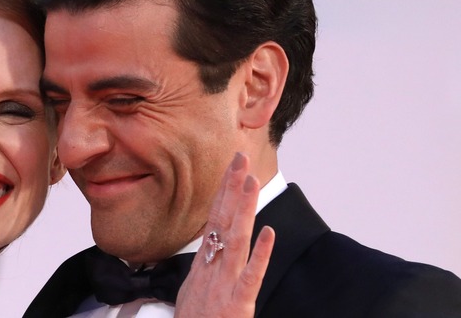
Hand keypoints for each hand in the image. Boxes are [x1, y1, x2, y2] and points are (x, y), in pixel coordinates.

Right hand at [175, 152, 274, 316]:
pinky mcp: (236, 307)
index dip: (223, 193)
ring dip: (243, 209)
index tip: (231, 169)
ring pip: (235, 241)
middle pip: (221, 222)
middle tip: (239, 158)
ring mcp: (223, 287)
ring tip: (250, 181)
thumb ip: (203, 270)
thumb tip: (209, 247)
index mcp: (203, 267)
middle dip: (231, 188)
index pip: (214, 221)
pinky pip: (250, 278)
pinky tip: (268, 233)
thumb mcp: (192, 294)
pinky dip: (259, 255)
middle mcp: (211, 271)